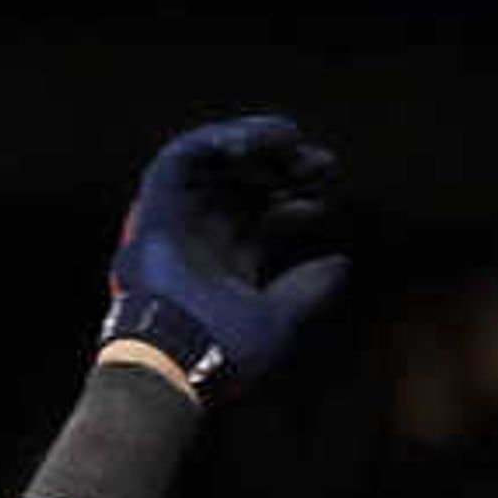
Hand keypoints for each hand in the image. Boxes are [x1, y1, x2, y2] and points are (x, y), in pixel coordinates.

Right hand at [103, 115, 347, 397]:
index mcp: (228, 266)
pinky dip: (215, 140)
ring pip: (217, 163)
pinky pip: (184, 156)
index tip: (324, 195)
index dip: (296, 201)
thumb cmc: (223, 350)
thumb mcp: (279, 319)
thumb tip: (342, 264)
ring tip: (289, 139)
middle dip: (285, 168)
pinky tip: (250, 143)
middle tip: (319, 163)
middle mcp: (203, 238)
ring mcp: (179, 220)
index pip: (265, 218)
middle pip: (246, 186)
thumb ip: (309, 290)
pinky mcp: (155, 204)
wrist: (174, 358)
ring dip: (255, 145)